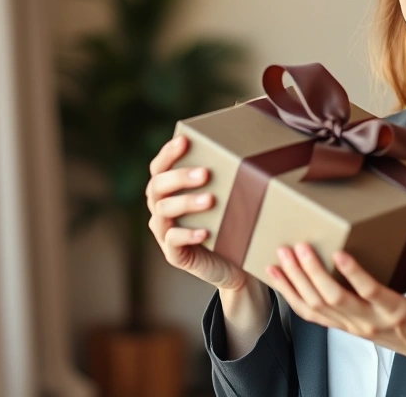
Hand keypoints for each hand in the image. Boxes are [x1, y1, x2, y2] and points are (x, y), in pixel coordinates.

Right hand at [146, 135, 257, 292]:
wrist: (234, 265)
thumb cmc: (229, 225)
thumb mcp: (226, 199)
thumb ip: (224, 178)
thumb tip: (248, 148)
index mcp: (168, 192)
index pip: (159, 167)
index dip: (168, 153)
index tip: (184, 141)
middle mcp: (160, 209)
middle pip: (157, 186)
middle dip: (180, 177)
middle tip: (205, 173)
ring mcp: (164, 233)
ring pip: (164, 211)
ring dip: (186, 202)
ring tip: (210, 200)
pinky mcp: (173, 254)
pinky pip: (173, 241)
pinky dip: (188, 234)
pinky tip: (205, 231)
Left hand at [265, 225, 405, 368]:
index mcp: (398, 310)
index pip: (370, 292)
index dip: (353, 273)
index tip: (339, 252)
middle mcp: (372, 321)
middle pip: (334, 299)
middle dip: (312, 273)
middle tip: (298, 247)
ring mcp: (356, 327)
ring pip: (318, 308)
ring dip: (297, 283)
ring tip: (281, 259)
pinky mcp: (347, 329)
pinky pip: (314, 317)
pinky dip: (293, 299)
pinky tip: (280, 281)